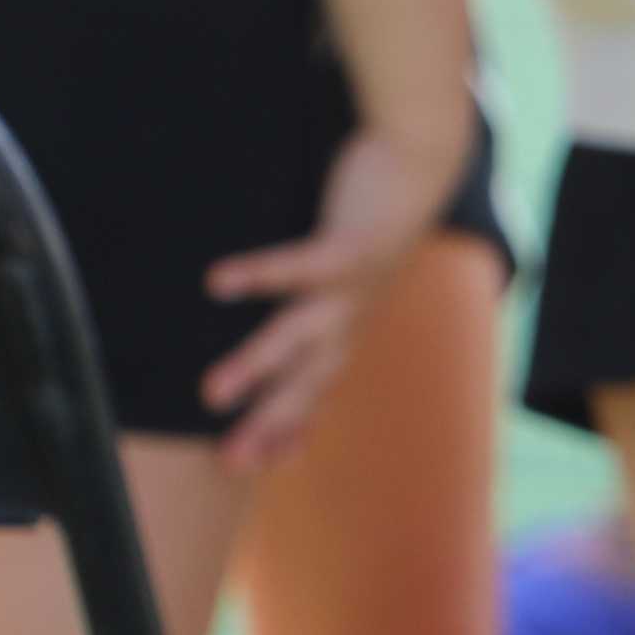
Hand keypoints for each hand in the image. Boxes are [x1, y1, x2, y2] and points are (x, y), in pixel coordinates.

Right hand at [196, 106, 470, 466]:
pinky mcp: (353, 246)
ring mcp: (356, 288)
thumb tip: (262, 312)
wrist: (422, 165)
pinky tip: (217, 283)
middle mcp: (352, 318)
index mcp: (347, 328)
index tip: (259, 469)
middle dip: (271, 424)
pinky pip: (302, 265)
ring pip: (301, 337)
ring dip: (257, 367)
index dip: (291, 430)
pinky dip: (263, 275)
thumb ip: (303, 294)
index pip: (317, 391)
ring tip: (212, 395)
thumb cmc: (368, 218)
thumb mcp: (338, 268)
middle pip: (307, 382)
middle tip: (231, 463)